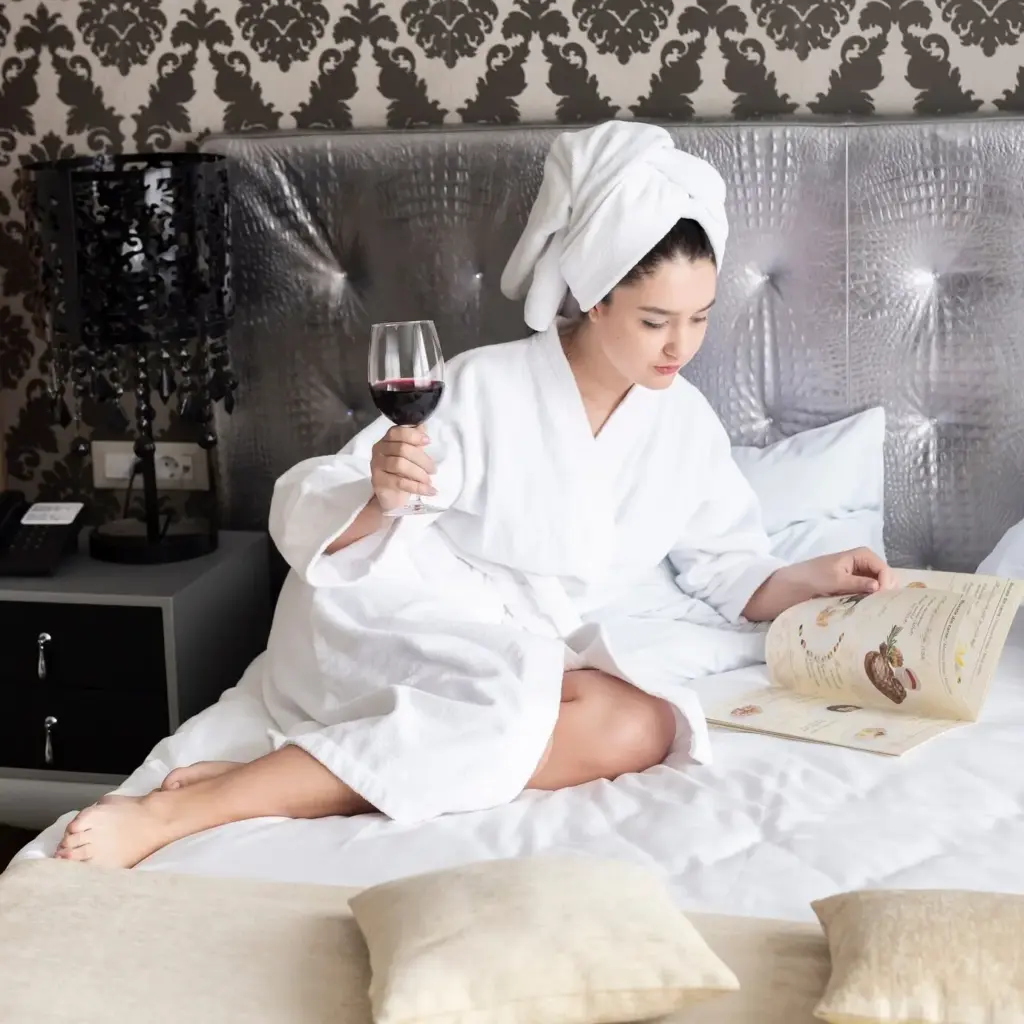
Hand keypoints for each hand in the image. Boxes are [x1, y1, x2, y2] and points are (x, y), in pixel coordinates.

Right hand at [370, 425, 436, 512]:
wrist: (392, 496)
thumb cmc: (402, 472)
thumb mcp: (411, 455)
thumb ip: (416, 440)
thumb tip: (423, 424)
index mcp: (386, 440)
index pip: (397, 432)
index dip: (413, 435)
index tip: (428, 441)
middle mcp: (378, 450)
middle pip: (402, 449)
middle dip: (422, 459)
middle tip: (433, 469)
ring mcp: (376, 466)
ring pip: (400, 465)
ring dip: (419, 473)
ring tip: (429, 480)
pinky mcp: (378, 482)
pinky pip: (400, 482)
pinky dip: (418, 487)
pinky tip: (430, 490)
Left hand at [744, 548, 895, 621]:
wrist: (790, 586)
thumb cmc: (811, 577)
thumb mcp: (835, 580)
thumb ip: (857, 583)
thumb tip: (878, 588)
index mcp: (862, 555)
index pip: (884, 570)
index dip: (886, 584)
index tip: (880, 599)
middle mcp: (864, 565)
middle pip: (885, 579)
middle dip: (886, 592)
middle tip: (883, 610)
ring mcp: (860, 578)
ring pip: (878, 590)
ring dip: (878, 600)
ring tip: (877, 614)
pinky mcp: (854, 590)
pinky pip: (868, 597)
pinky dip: (870, 604)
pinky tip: (868, 614)